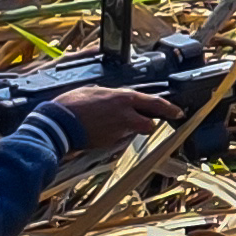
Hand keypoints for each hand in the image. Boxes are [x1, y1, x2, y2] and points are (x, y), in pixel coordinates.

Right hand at [48, 87, 184, 150]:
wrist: (56, 126)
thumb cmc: (72, 104)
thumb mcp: (96, 91)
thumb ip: (113, 95)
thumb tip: (119, 97)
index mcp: (124, 99)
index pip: (156, 104)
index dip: (170, 109)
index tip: (179, 112)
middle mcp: (126, 116)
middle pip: (149, 124)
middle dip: (147, 122)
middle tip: (139, 120)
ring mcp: (117, 132)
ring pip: (131, 132)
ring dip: (126, 129)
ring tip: (108, 122)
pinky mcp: (108, 144)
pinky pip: (116, 139)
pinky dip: (112, 135)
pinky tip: (99, 129)